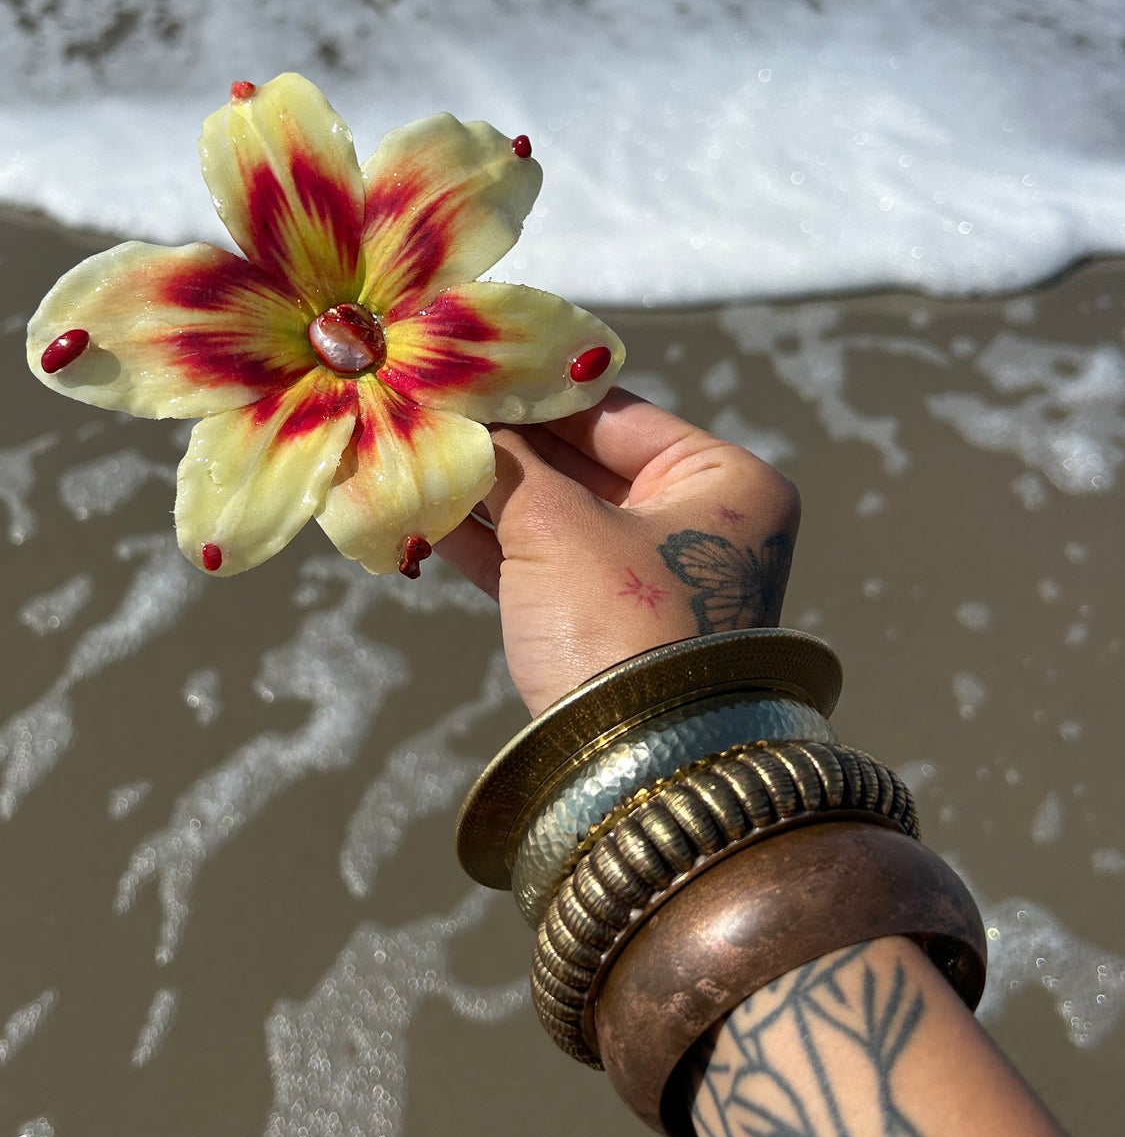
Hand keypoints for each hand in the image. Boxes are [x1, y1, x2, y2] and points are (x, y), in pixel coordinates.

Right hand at [436, 389, 801, 717]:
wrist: (636, 771)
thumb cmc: (620, 623)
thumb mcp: (559, 528)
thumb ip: (506, 463)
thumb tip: (453, 416)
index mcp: (725, 481)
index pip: (613, 411)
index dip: (531, 389)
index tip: (464, 365)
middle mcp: (701, 523)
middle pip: (581, 461)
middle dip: (501, 442)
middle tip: (425, 407)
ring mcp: (653, 579)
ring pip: (554, 515)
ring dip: (484, 490)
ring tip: (411, 452)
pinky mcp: (607, 627)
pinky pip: (541, 565)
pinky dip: (487, 542)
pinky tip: (421, 513)